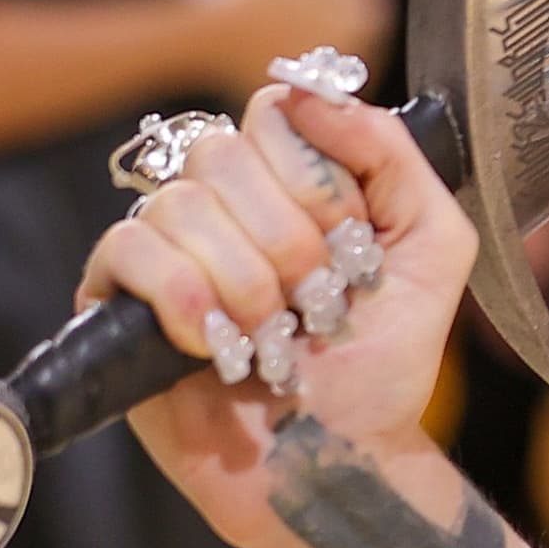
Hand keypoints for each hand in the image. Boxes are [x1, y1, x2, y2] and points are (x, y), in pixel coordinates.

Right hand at [80, 78, 477, 547]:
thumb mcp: (432, 244)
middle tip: (314, 301)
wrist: (346, 455)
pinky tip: (214, 345)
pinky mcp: (116, 303)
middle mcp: (222, 205)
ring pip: (178, 205)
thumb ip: (391, 154)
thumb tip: (304, 91)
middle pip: (222, 153)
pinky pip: (126, 251)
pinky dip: (181, 299)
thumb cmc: (386, 357)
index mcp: (289, 180)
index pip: (274, 113)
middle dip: (285, 237)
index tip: (349, 238)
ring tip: (272, 338)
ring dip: (243, 282)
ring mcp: (165, 251)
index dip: (314, 174)